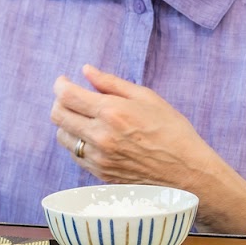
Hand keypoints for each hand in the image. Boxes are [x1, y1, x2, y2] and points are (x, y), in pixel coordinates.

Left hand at [51, 64, 245, 232]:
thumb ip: (111, 83)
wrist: (187, 172)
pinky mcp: (100, 174)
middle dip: (60, 101)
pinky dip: (78, 143)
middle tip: (71, 97)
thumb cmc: (172, 131)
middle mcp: (100, 136)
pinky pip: (75, 155)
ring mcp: (98, 158)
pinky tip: (94, 137)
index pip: (67, 95)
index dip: (60, 84)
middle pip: (58, 115)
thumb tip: (86, 71)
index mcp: (112, 112)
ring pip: (63, 137)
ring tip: (84, 118)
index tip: (64, 81)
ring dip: (67, 124)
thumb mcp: (147, 98)